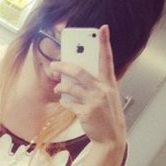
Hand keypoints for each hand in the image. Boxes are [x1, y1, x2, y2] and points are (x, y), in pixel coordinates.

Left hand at [52, 25, 125, 147]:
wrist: (111, 137)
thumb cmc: (108, 115)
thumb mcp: (107, 96)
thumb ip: (95, 84)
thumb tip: (74, 76)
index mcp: (109, 83)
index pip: (107, 58)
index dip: (105, 42)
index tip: (102, 28)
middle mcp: (103, 89)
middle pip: (79, 71)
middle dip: (63, 67)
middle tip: (54, 65)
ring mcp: (94, 101)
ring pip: (70, 87)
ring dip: (61, 87)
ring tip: (58, 88)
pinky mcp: (86, 112)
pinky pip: (69, 103)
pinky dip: (64, 102)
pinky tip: (65, 103)